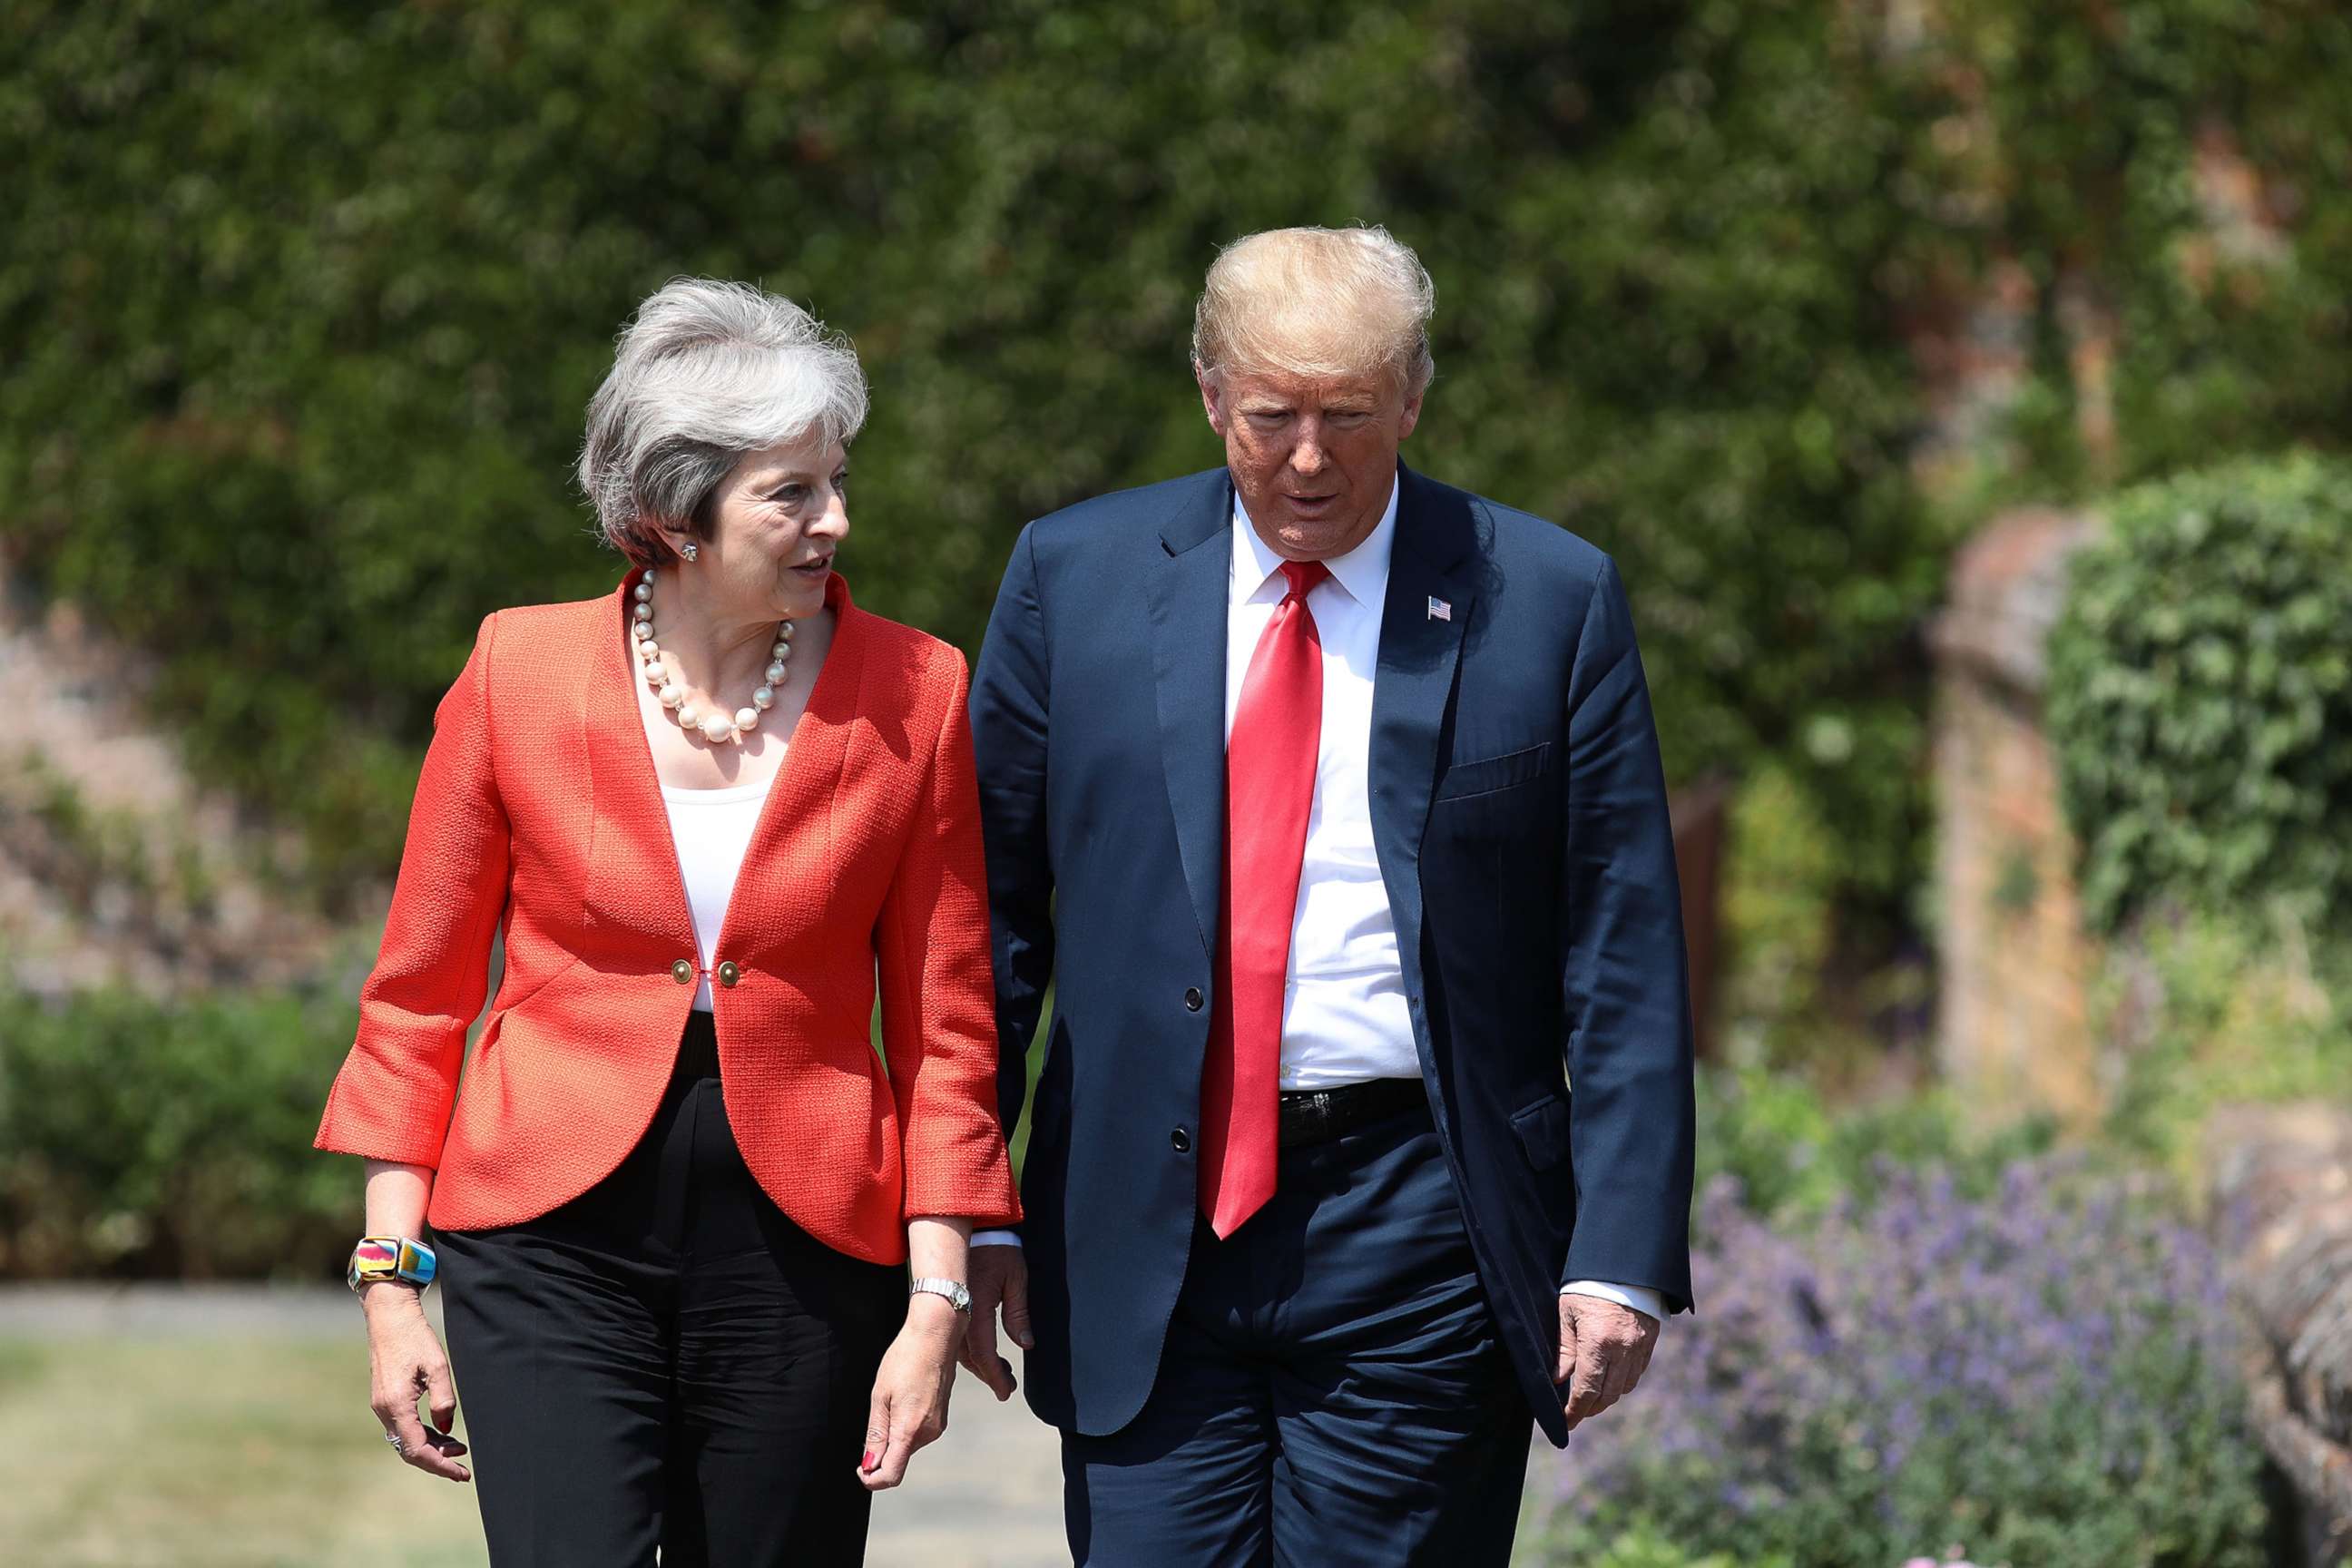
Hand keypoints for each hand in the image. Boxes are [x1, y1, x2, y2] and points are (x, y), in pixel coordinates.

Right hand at [363, 1285, 470, 1481]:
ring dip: (432, 1448)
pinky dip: (423, 1435)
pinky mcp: (385, 1400)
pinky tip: (443, 1432)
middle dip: (437, 1461)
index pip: (417, 1449)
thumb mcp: (437, 1366)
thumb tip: (447, 1428)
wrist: (389, 1317)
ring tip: (459, 1448)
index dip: (440, 1465)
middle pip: (410, 1450)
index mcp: (397, 1405)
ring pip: (406, 1440)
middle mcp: (385, 1410)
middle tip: (464, 1467)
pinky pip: (403, 1427)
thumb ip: (444, 1399)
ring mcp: (382, 1406)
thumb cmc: (415, 1337)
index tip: (461, 1473)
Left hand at [858, 1293, 961, 1489]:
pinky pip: (917, 1432)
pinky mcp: (941, 1417)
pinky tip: (902, 1397)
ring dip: (893, 1434)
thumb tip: (869, 1465)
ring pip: (907, 1445)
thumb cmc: (905, 1359)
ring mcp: (937, 1425)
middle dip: (881, 1451)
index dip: (871, 1480)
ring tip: (890, 1399)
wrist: (936, 1335)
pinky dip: (904, 1425)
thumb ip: (876, 1434)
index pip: (891, 1475)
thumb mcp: (880, 1395)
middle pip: (898, 1460)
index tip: (859, 1468)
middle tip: (873, 1415)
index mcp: (909, 1429)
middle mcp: (928, 1433)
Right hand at [958, 1243, 1032, 1401]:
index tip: (1005, 1392)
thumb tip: (1025, 1344)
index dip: (995, 1376)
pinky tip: (983, 1355)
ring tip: (1000, 1372)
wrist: (975, 1225)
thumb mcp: (1016, 1279)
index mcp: (976, 1306)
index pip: (984, 1353)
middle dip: (988, 1375)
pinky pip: (955, 1337)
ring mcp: (951, 1309)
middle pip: (970, 1357)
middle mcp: (959, 1312)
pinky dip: (969, 1351)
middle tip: (1006, 1387)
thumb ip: (1018, 1314)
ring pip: (960, 1350)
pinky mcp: (950, 1305)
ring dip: (979, 1364)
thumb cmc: (1000, 1249)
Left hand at [1555, 1293, 1657, 1431]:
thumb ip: (1565, 1349)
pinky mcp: (1650, 1342)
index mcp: (1598, 1343)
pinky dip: (1623, 1382)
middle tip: (1576, 1412)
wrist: (1624, 1263)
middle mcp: (1623, 1350)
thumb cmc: (1588, 1285)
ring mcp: (1639, 1347)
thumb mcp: (1567, 1312)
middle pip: (1607, 1395)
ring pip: (1624, 1387)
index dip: (1575, 1411)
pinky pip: (1637, 1372)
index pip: (1586, 1390)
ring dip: (1607, 1397)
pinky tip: (1610, 1378)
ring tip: (1592, 1397)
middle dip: (1591, 1408)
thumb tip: (1559, 1379)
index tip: (1566, 1422)